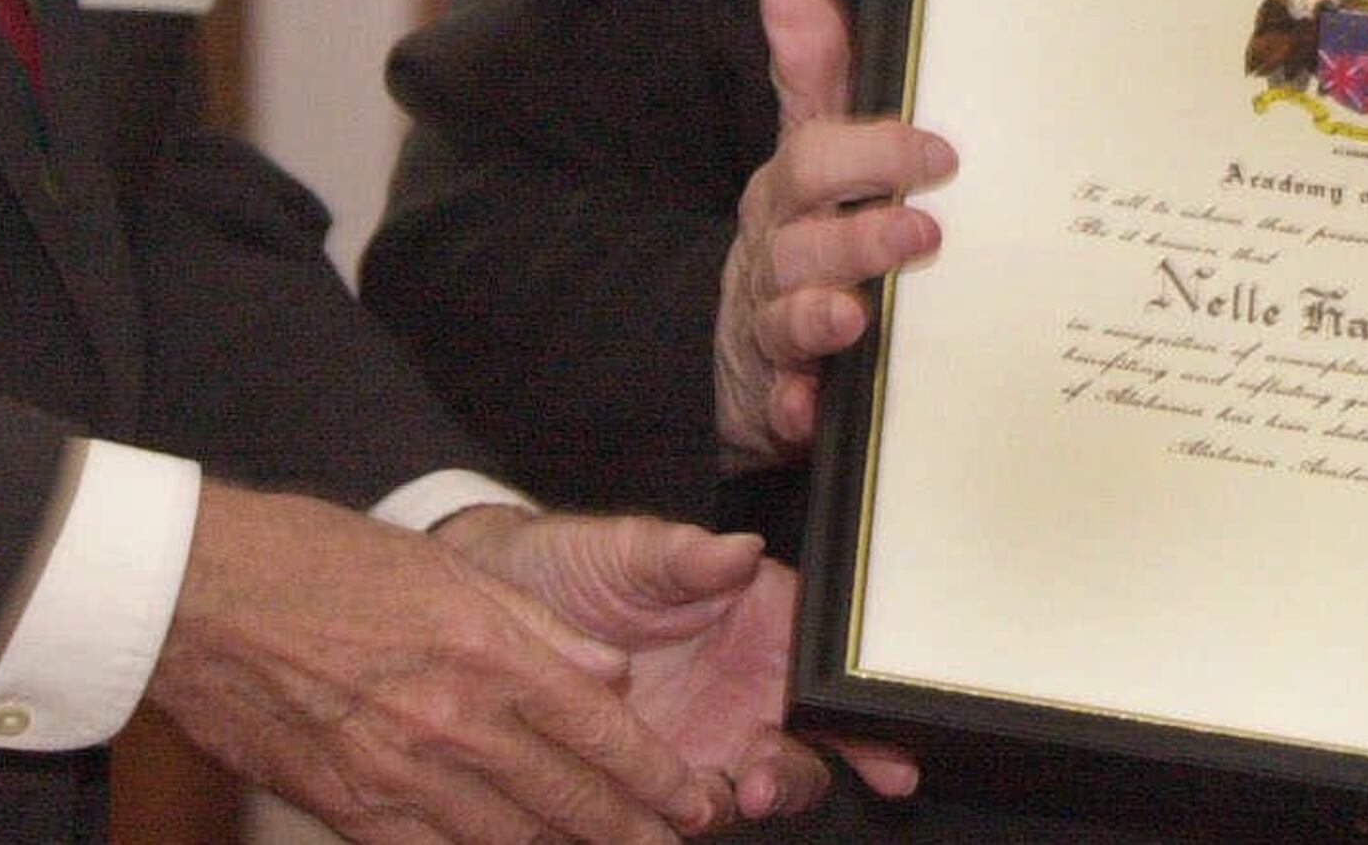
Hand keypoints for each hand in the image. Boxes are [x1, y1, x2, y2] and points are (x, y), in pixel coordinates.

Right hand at [146, 482, 733, 842]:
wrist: (199, 595)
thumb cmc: (320, 562)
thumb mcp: (448, 572)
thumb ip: (538, 628)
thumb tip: (608, 676)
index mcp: (484, 650)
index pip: (595, 727)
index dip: (652, 772)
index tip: (692, 798)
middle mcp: (449, 719)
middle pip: (562, 795)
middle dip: (630, 828)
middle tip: (675, 843)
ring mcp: (395, 773)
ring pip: (506, 837)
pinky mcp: (345, 806)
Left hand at [436, 508, 920, 817]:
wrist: (494, 605)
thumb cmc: (573, 564)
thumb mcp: (627, 550)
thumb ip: (682, 556)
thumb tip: (742, 549)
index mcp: (762, 624)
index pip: (826, 670)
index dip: (854, 713)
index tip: (874, 744)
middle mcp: (745, 690)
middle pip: (802, 746)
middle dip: (799, 774)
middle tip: (768, 783)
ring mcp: (703, 740)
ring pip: (751, 788)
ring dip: (749, 800)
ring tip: (713, 798)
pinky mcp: (648, 780)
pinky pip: (677, 814)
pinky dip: (675, 822)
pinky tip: (658, 820)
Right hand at [713, 0, 955, 468]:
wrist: (743, 354)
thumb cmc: (803, 235)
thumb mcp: (811, 152)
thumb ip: (814, 75)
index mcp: (793, 191)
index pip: (818, 156)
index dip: (874, 150)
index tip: (939, 150)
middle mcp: (779, 253)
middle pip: (806, 238)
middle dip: (858, 233)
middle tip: (922, 229)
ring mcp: (772, 326)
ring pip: (791, 316)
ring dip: (820, 314)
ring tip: (854, 316)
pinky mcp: (775, 396)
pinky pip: (779, 404)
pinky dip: (792, 406)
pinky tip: (808, 412)